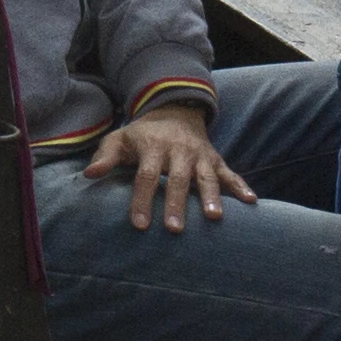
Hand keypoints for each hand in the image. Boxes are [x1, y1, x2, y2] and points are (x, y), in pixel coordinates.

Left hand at [84, 102, 248, 232]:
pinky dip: (241, 186)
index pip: (145, 175)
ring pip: (206, 177)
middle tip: (175, 229)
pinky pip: (230, 173)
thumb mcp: (120, 139)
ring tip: (214, 217)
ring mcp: (200, 155)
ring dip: (211, 196)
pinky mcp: (216, 159)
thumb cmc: (142, 135)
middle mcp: (178, 151)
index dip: (142, 200)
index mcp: (153, 146)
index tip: (139, 224)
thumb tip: (89, 174)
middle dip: (176, 203)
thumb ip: (105, 157)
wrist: (175, 112)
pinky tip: (251, 201)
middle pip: (177, 179)